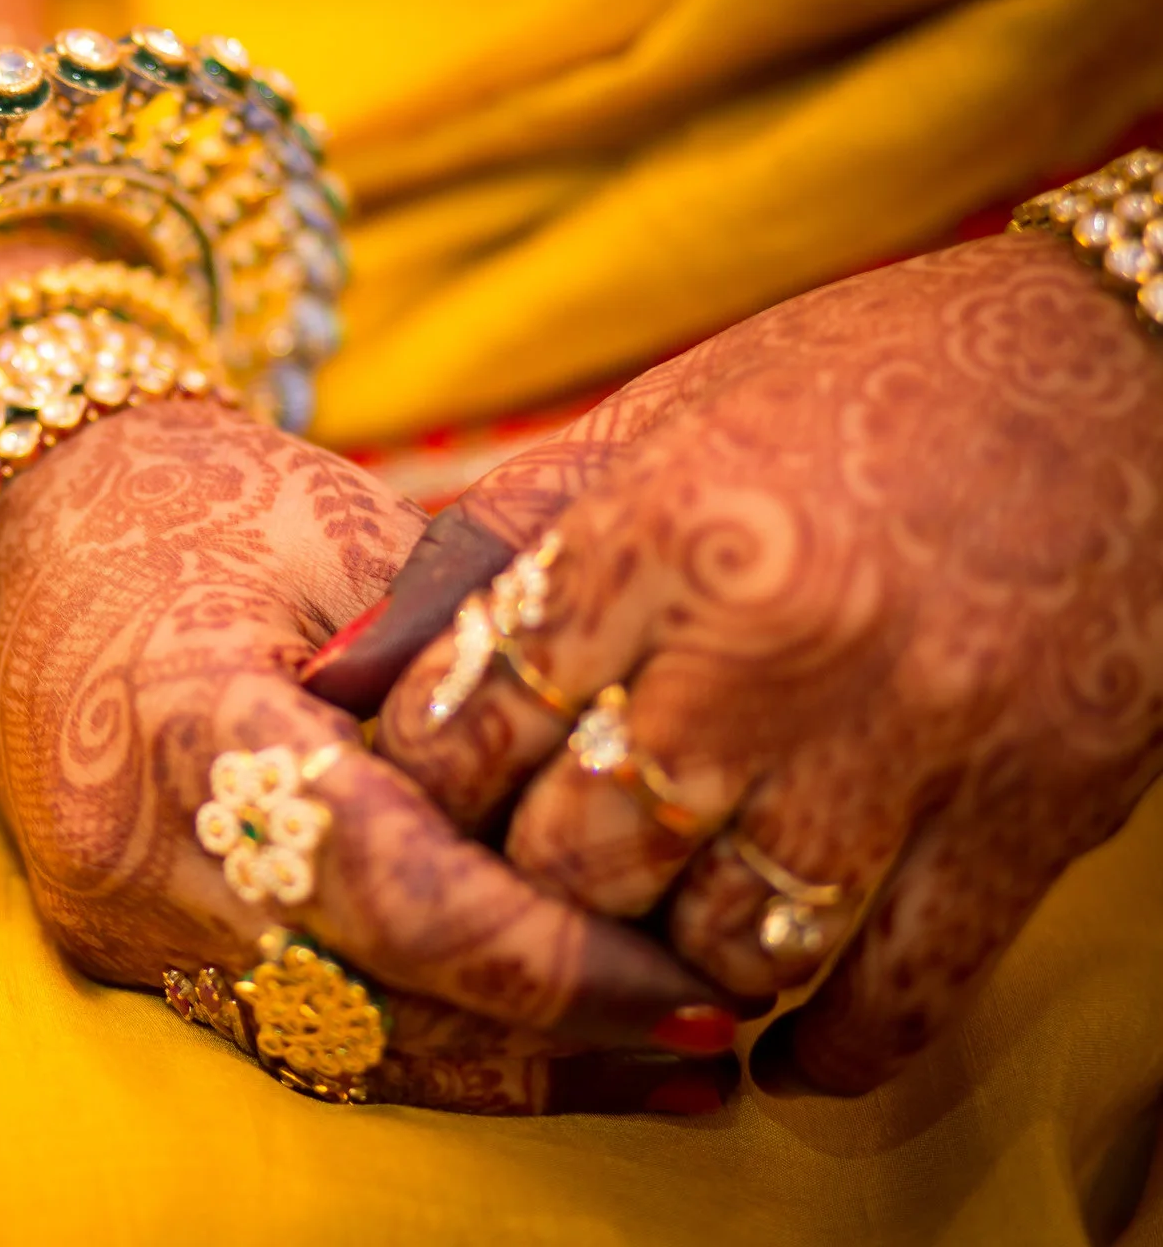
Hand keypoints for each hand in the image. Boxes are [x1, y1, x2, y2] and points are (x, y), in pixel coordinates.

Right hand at [0, 398, 744, 1112]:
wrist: (9, 536)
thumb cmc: (191, 500)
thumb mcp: (345, 530)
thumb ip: (468, 661)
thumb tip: (631, 790)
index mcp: (182, 722)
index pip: (393, 891)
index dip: (558, 960)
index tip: (702, 981)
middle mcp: (131, 856)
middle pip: (376, 1002)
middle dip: (560, 1037)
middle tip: (723, 1034)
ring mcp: (114, 921)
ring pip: (340, 1047)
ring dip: (506, 1071)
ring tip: (667, 1067)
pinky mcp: (121, 951)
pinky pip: (292, 1030)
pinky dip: (422, 1047)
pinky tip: (540, 1050)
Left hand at [311, 232, 1162, 1093]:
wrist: (1131, 372)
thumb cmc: (862, 385)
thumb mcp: (655, 420)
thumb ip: (490, 548)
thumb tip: (333, 672)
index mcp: (667, 525)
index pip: (475, 720)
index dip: (426, 782)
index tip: (430, 796)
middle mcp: (779, 640)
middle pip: (579, 855)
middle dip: (529, 885)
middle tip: (526, 881)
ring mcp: (917, 737)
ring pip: (724, 946)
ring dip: (665, 969)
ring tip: (645, 943)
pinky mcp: (1036, 812)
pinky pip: (901, 993)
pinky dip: (827, 1044)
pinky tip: (784, 1041)